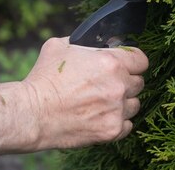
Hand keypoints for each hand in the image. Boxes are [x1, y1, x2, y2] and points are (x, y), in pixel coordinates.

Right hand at [21, 37, 147, 148]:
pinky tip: (100, 116)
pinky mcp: (112, 131)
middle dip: (125, 81)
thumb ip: (83, 43)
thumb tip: (94, 43)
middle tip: (106, 84)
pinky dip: (117, 121)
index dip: (132, 60)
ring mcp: (117, 110)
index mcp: (110, 62)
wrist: (33, 113)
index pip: (141, 59)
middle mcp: (118, 86)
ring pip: (134, 104)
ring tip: (101, 101)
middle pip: (139, 82)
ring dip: (122, 102)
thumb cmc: (43, 79)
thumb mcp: (59, 46)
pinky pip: (127, 125)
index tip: (125, 64)